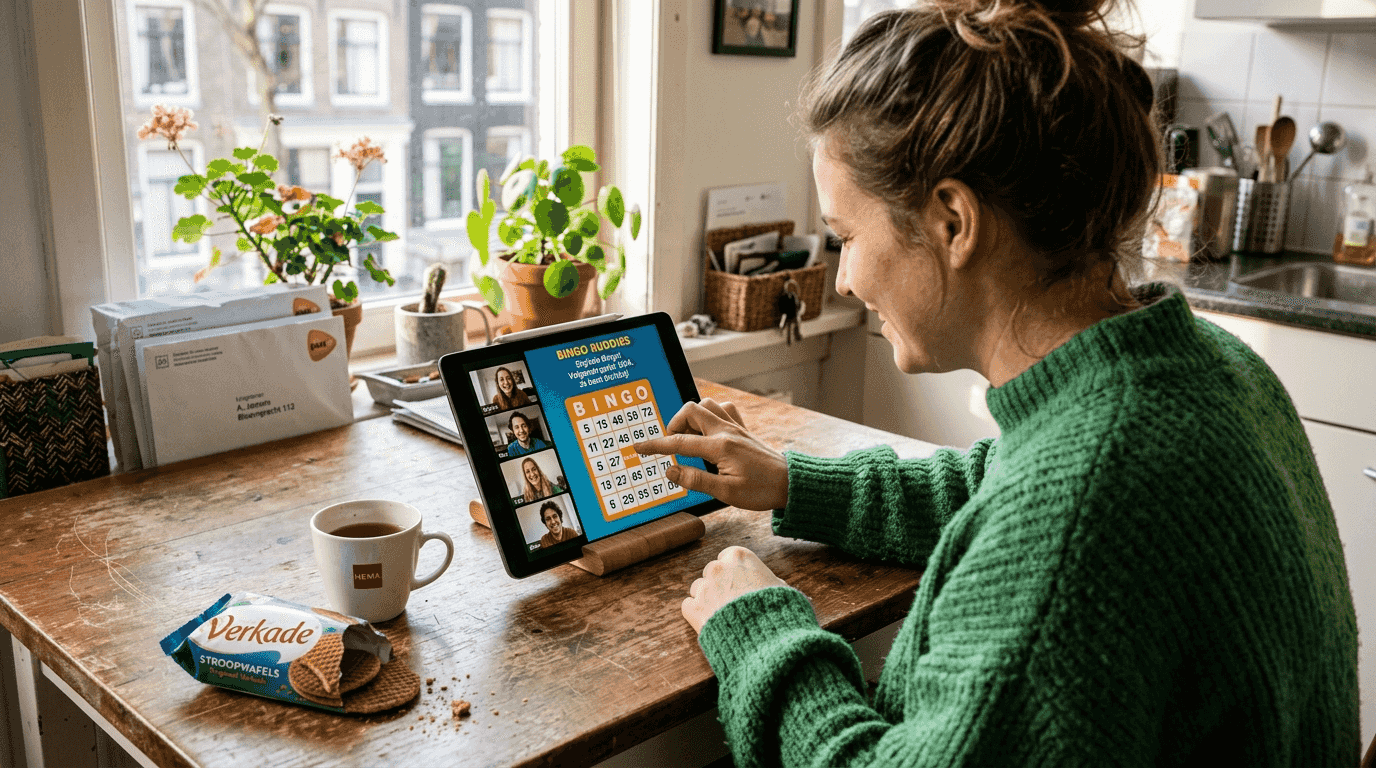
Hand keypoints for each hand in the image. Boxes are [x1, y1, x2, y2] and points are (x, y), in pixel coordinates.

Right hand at [634, 398, 788, 510]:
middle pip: (691, 410)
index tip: (639, 447)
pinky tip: (709, 430)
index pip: (679, 442)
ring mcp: (736, 428)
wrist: (790, 484)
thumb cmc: (761, 490)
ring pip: (707, 405)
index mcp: (720, 447)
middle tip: (671, 444)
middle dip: (674, 423)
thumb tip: (671, 471)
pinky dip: (711, 414)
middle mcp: (727, 431)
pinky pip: (724, 409)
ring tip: (688, 438)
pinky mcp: (743, 430)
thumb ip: (695, 480)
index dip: (656, 445)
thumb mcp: (725, 493)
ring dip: (692, 417)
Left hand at [682, 546, 787, 633]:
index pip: (728, 556)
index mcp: (739, 557)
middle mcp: (718, 568)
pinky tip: (710, 621)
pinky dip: (696, 613)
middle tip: (731, 600)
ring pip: (698, 588)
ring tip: (722, 614)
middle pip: (712, 571)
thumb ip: (768, 580)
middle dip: (719, 584)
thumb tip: (771, 584)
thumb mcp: (781, 589)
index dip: (734, 571)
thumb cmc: (777, 612)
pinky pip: (688, 605)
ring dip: (707, 598)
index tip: (739, 582)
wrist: (765, 639)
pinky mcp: (693, 608)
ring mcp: (704, 588)